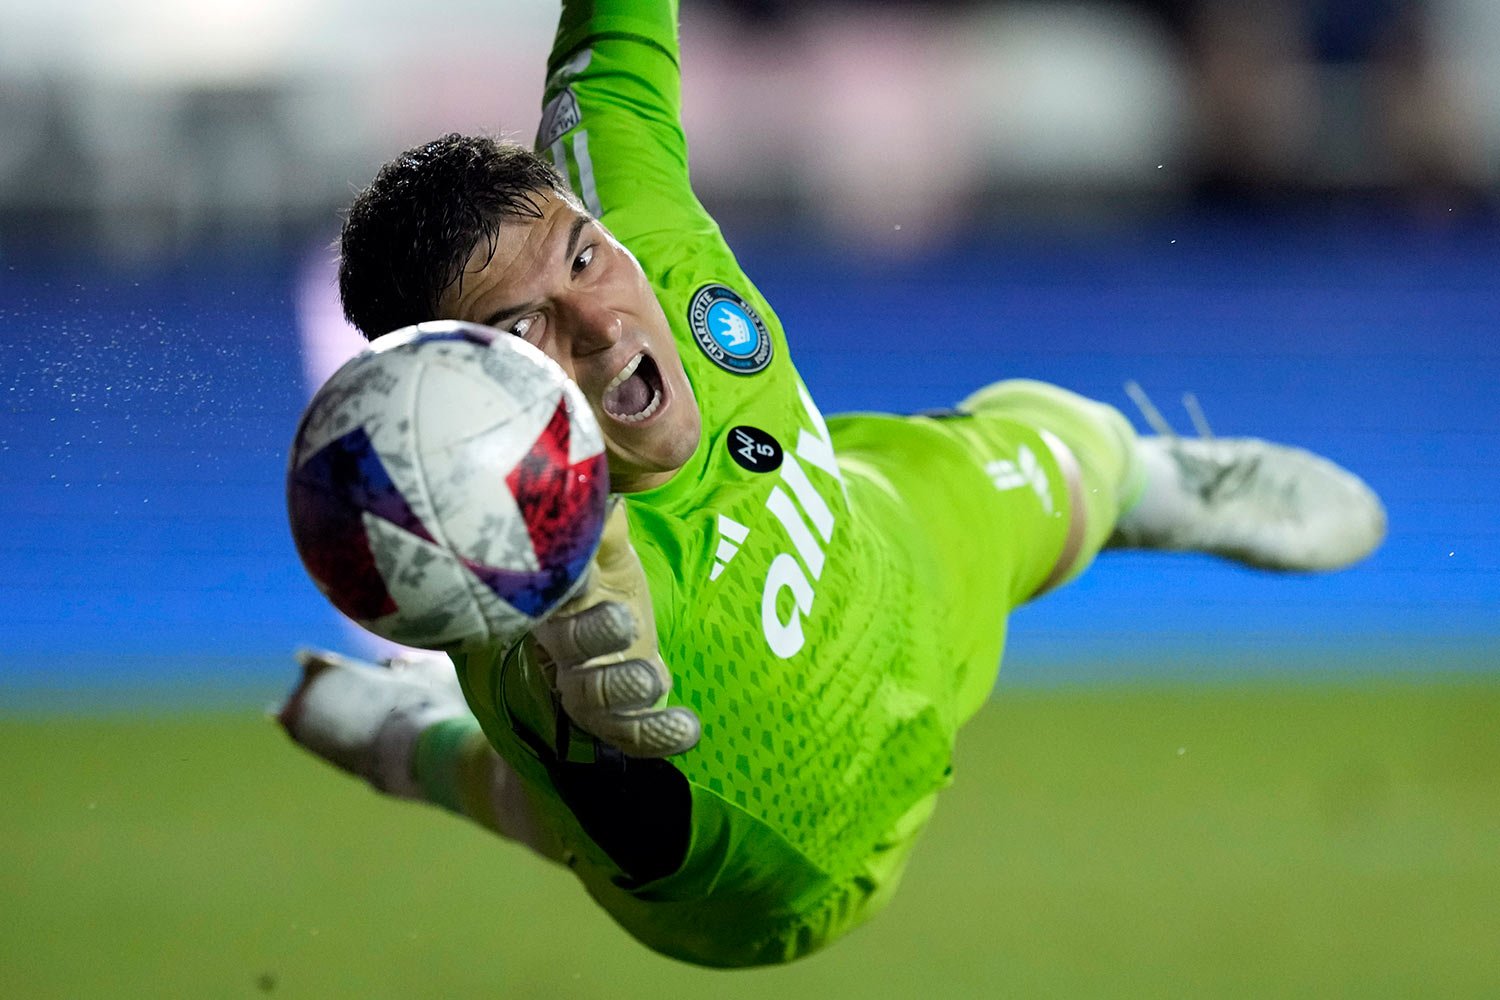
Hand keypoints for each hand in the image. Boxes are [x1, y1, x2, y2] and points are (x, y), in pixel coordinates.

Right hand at [531, 499, 700, 757]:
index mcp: (557, 600)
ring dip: (622, 690)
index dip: (566, 590)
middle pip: (564, 649)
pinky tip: (690, 729)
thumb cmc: (607, 584)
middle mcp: (562, 648)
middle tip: (625, 621)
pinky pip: (626, 734)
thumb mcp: (611, 554)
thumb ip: (608, 531)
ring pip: (588, 699)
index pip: (549, 596)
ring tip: (656, 675)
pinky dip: (655, 735)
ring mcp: (586, 686)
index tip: (586, 575)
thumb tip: (607, 499)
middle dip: (592, 638)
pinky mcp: (614, 718)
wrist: (618, 628)